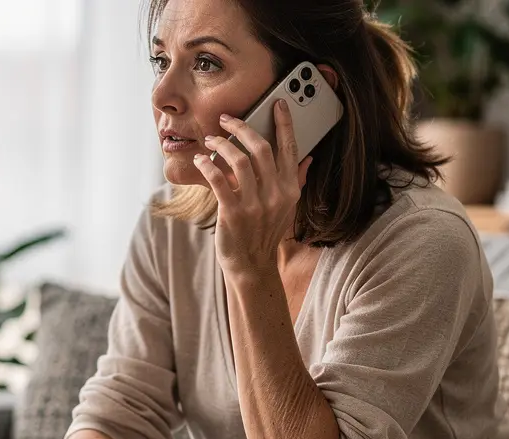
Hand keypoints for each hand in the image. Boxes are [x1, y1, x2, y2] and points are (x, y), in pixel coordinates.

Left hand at [194, 99, 312, 273]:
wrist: (251, 265)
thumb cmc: (265, 233)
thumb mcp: (287, 208)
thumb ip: (297, 181)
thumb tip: (308, 158)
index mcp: (290, 189)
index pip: (290, 148)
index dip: (284, 123)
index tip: (277, 102)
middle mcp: (276, 194)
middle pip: (261, 147)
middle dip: (242, 127)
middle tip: (227, 119)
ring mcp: (255, 204)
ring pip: (239, 160)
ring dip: (221, 144)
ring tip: (211, 140)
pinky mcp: (233, 213)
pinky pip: (218, 180)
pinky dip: (207, 166)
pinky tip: (200, 160)